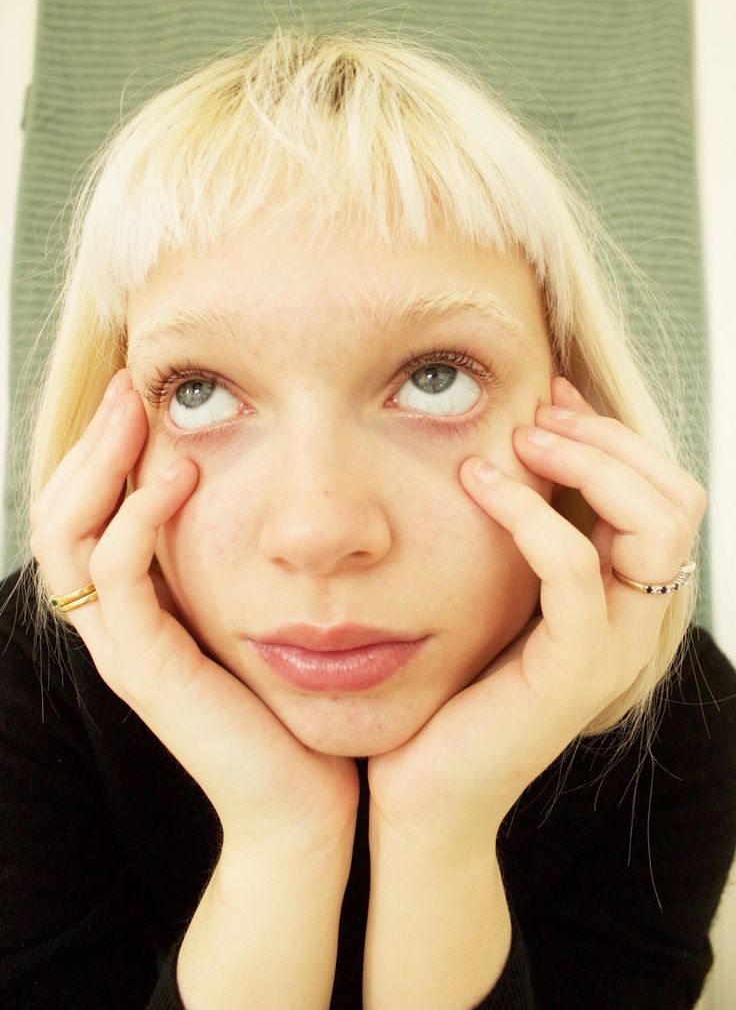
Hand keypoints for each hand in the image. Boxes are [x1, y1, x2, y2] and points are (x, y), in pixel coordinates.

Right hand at [30, 369, 358, 853]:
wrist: (307, 801)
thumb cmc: (294, 703)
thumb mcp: (261, 611)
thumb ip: (242, 557)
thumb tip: (267, 484)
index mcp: (139, 608)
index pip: (86, 513)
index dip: (102, 450)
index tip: (145, 393)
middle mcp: (117, 626)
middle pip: (60, 515)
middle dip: (92, 444)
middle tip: (131, 387)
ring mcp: (124, 650)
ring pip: (68, 540)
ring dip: (100, 468)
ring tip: (142, 413)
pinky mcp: (149, 672)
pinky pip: (116, 584)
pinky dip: (135, 523)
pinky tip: (176, 479)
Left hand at [366, 376, 706, 851]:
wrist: (426, 786)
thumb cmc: (452, 681)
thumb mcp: (499, 587)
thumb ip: (523, 529)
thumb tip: (510, 441)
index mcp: (624, 596)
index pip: (663, 491)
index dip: (613, 432)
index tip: (549, 395)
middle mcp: (638, 620)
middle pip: (675, 497)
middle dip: (608, 438)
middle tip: (537, 414)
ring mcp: (615, 648)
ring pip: (651, 523)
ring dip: (586, 462)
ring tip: (517, 439)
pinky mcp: (574, 671)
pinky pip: (576, 568)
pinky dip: (532, 513)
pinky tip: (479, 482)